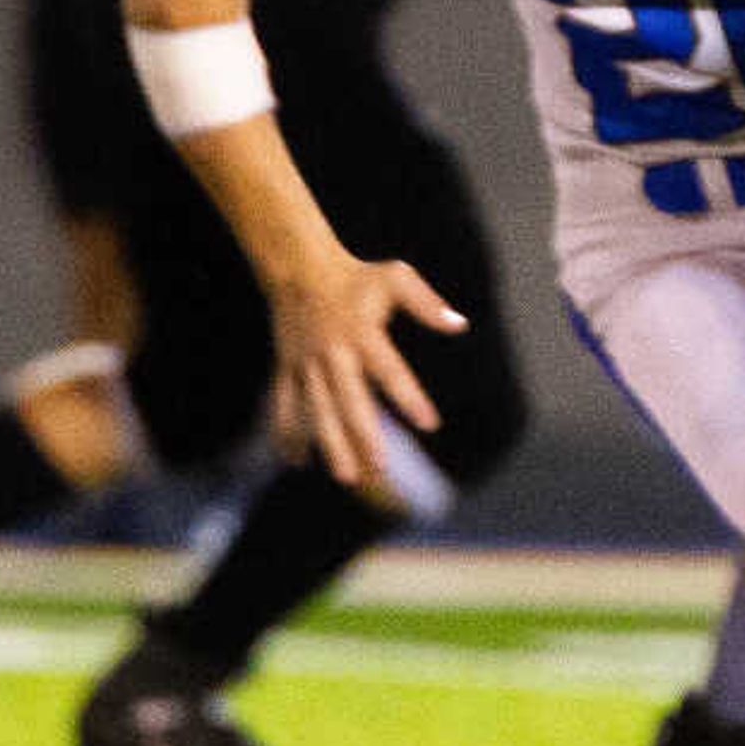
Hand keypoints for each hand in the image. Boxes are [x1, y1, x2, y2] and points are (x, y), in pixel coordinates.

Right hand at [265, 251, 463, 494]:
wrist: (300, 268)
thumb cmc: (357, 277)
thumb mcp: (396, 277)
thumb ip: (427, 304)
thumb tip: (460, 325)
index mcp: (361, 333)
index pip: (390, 371)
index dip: (409, 398)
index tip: (430, 424)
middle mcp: (332, 353)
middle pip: (348, 401)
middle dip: (363, 436)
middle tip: (380, 469)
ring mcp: (305, 363)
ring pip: (316, 411)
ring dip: (329, 444)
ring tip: (346, 476)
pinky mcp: (287, 368)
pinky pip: (284, 404)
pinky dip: (286, 433)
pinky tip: (296, 462)